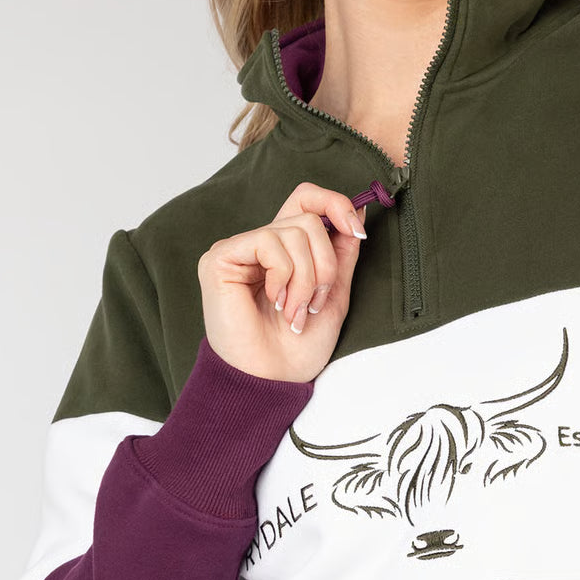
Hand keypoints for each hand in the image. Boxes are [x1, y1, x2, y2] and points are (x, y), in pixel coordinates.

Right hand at [196, 181, 368, 384]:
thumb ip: (343, 253)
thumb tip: (359, 211)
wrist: (273, 380)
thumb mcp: (334, 294)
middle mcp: (261, 245)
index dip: (336, 204)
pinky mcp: (221, 258)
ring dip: (307, 278)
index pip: (307, 199)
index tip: (356, 231)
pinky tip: (274, 301)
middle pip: (308, 216)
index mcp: (286, 251)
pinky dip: (283, 275)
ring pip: (295, 231)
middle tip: (316, 301)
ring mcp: (239, 249)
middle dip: (326, 263)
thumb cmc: (298, 349)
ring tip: (295, 311)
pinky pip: (268, 242)